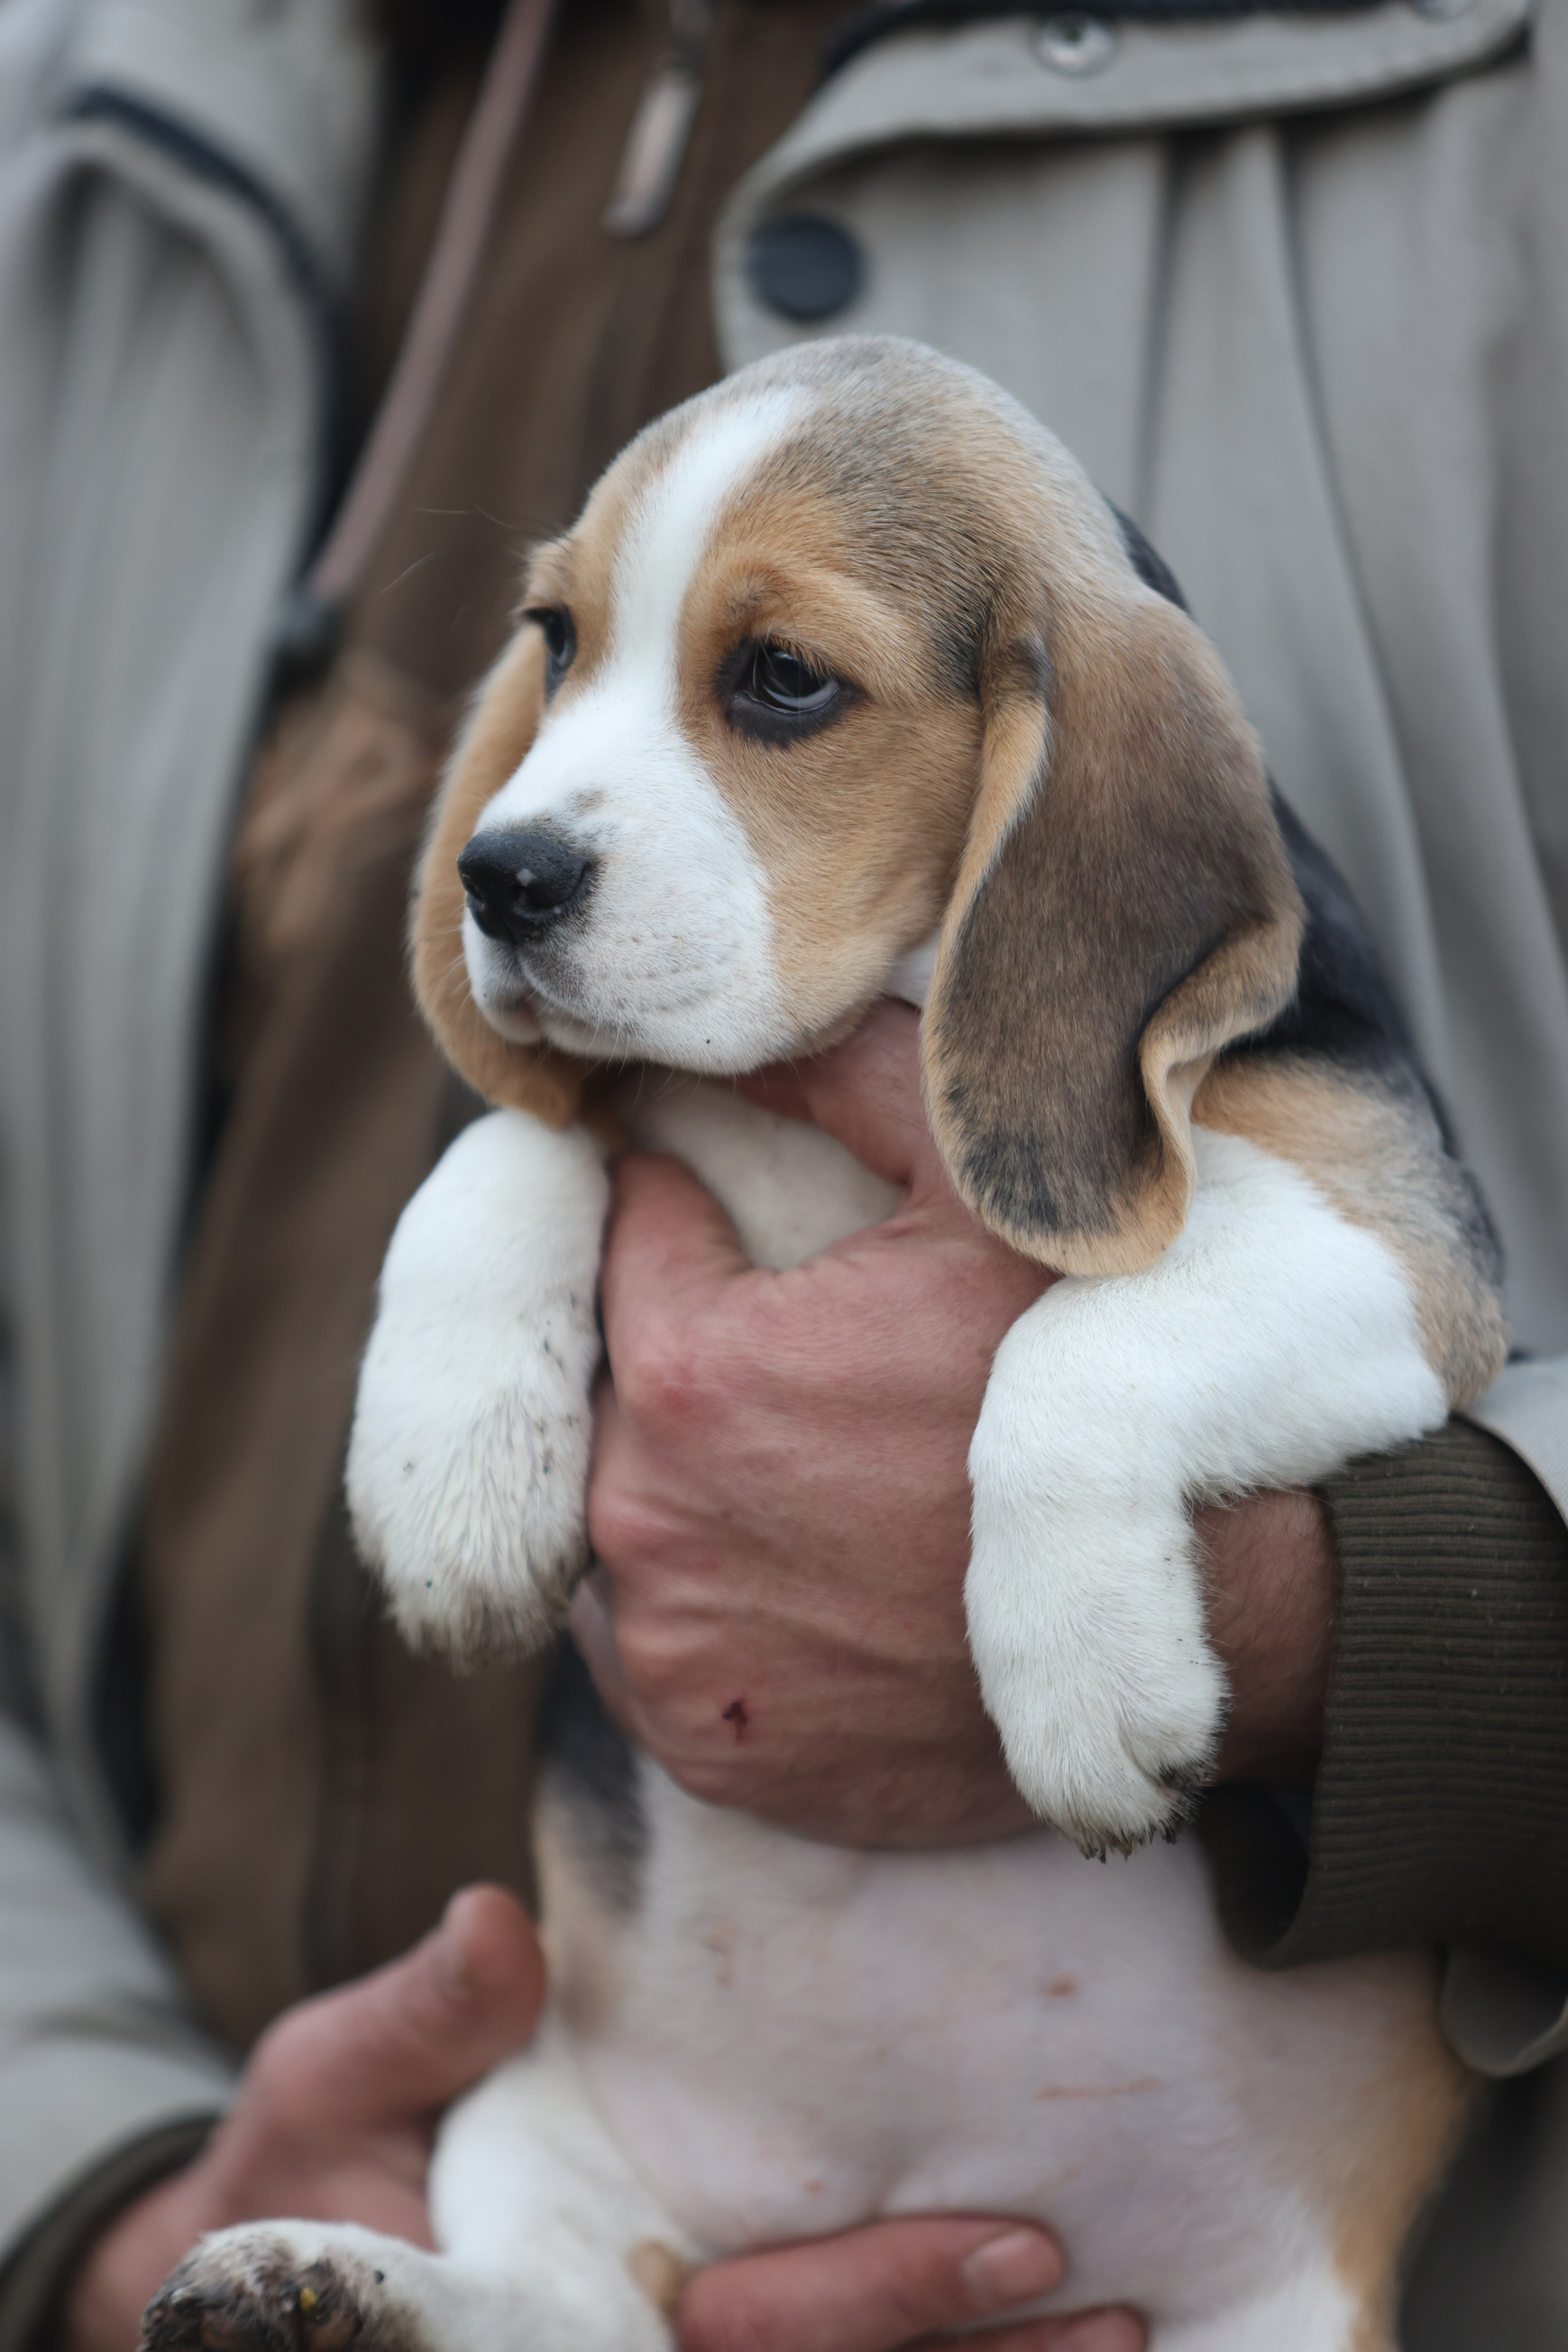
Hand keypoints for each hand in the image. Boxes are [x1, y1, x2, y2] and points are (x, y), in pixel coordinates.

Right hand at [64, 1888, 1140, 2351]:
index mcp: (560, 2324)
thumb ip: (417, 2024)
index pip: (748, 2339)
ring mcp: (652, 2348)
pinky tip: (1025, 2332)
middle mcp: (625, 2350)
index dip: (880, 2301)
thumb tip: (501, 1929)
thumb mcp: (328, 2082)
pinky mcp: (672, 2329)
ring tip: (1120, 2332)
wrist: (275, 2260)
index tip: (1019, 2244)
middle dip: (960, 2348)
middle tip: (1104, 2297)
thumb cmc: (303, 2169)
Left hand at [579, 999, 1045, 1843]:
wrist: (1195, 1617)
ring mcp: (670, 1654)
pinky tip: (807, 1581)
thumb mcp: (985, 1192)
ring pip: (622, 1525)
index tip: (749, 1229)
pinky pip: (656, 1653)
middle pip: (613, 1391)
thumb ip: (846, 1077)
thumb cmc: (1088, 1385)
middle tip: (805, 1364)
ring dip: (686, 1491)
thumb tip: (724, 1032)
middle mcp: (644, 1524)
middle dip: (685, 1360)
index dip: (692, 1220)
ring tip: (811, 1475)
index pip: (629, 1241)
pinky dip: (711, 1613)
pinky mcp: (706, 1751)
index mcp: (688, 1370)